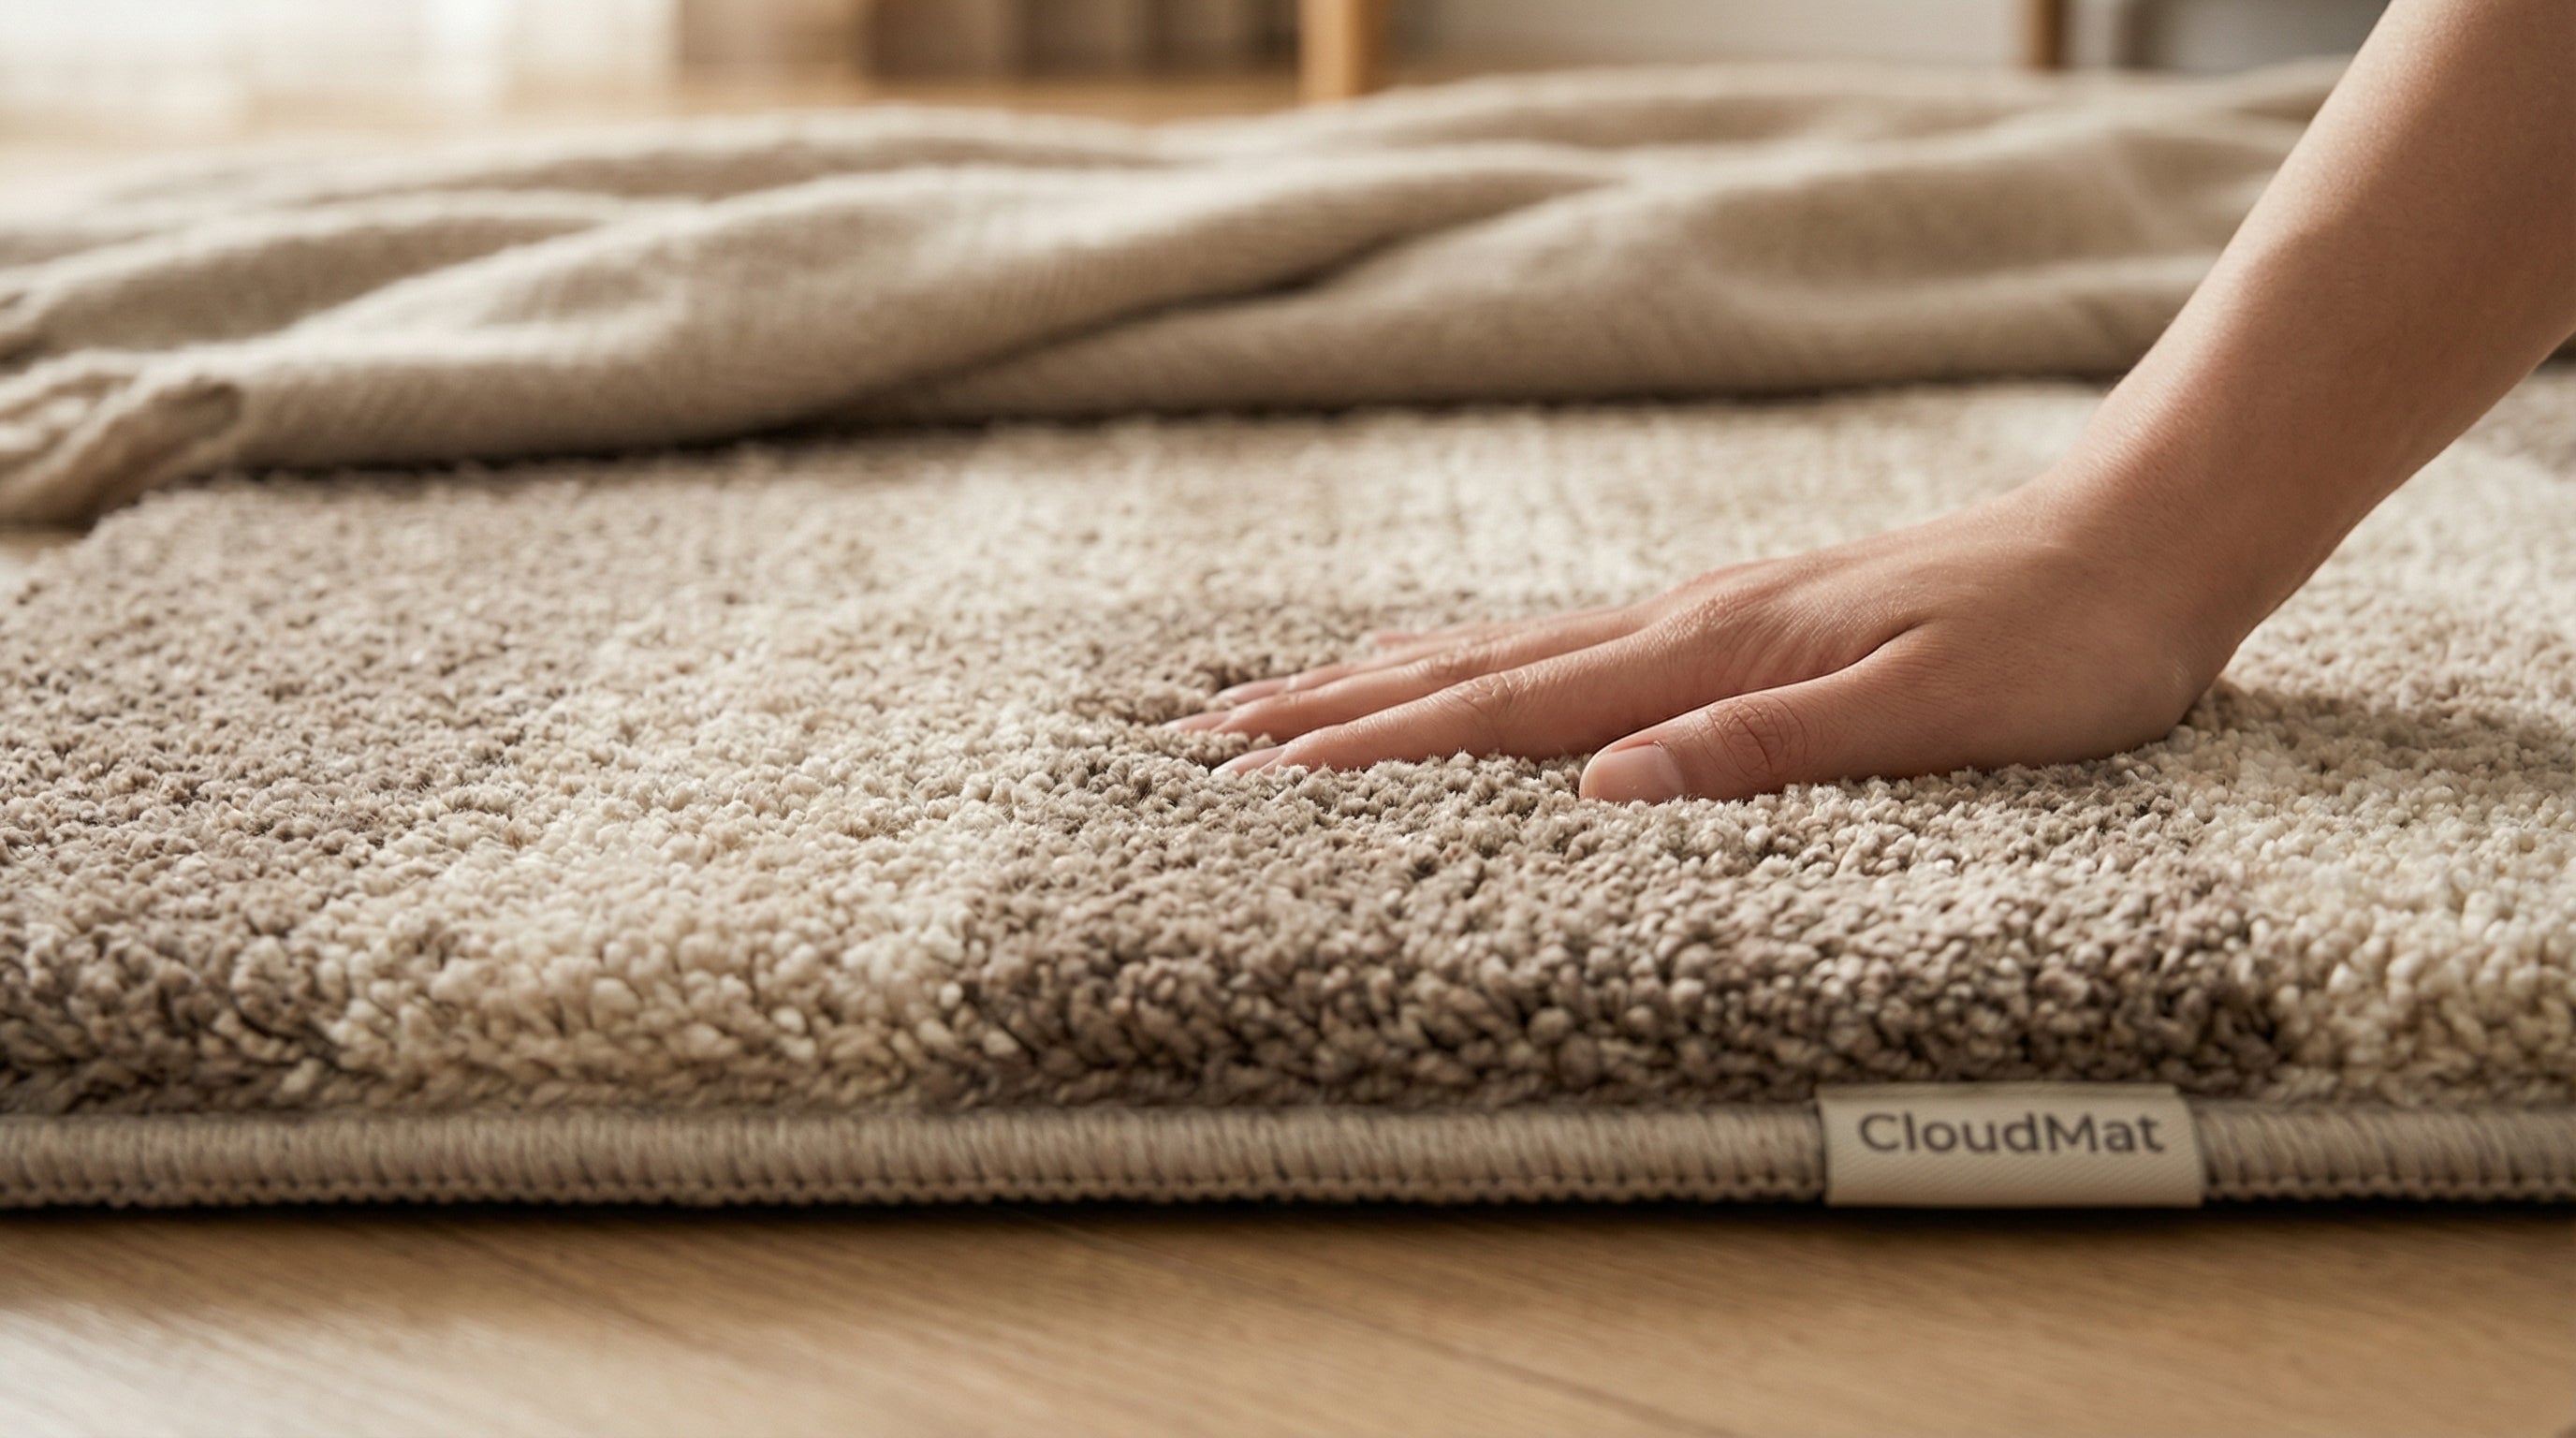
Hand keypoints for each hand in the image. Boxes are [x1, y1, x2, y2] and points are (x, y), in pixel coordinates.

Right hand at [1171, 481, 2252, 801]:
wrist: (2136, 541)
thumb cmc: (2049, 644)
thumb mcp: (1925, 715)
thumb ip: (1762, 750)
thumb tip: (1606, 789)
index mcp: (1705, 656)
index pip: (1504, 713)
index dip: (1376, 751)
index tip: (1259, 778)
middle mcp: (1678, 627)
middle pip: (1465, 671)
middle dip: (1330, 710)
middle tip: (1206, 735)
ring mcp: (1698, 617)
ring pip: (1499, 651)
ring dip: (1379, 680)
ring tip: (1280, 699)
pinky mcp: (1731, 623)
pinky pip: (1559, 647)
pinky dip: (1470, 662)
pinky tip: (1456, 669)